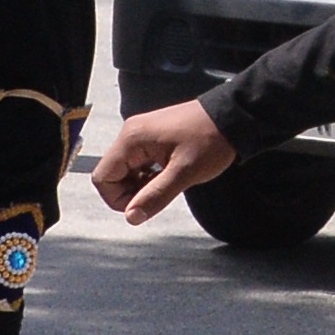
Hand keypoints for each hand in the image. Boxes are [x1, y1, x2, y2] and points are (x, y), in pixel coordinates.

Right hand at [93, 100, 234, 220]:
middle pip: (112, 175)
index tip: (144, 204)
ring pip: (125, 171)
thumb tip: (131, 217)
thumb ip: (155, 196)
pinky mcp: (152, 138)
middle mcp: (131, 134)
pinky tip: (169, 177)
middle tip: (159, 194)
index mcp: (132, 140)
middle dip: (131, 192)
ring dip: (141, 185)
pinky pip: (139, 163)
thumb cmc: (210, 141)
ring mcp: (141, 135)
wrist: (232, 117)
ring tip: (168, 184)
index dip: (118, 199)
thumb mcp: (184, 173)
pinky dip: (149, 176)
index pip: (102, 178)